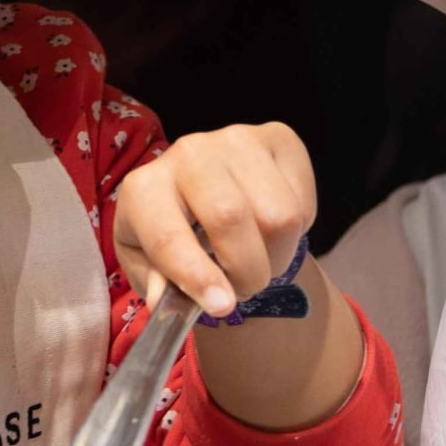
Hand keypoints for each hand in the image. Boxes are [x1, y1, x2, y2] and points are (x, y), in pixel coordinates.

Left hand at [112, 122, 314, 316]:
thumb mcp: (149, 265)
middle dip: (245, 273)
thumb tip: (165, 304)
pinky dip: (296, 233)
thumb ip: (157, 284)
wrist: (200, 196)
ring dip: (275, 258)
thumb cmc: (170, 236)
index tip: (221, 306)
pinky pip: (302, 202)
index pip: (169, 235)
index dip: (196, 276)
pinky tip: (269, 229)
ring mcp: (235, 139)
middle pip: (230, 219)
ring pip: (278, 216)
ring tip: (256, 263)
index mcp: (143, 189)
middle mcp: (187, 154)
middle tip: (242, 290)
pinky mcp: (278, 138)